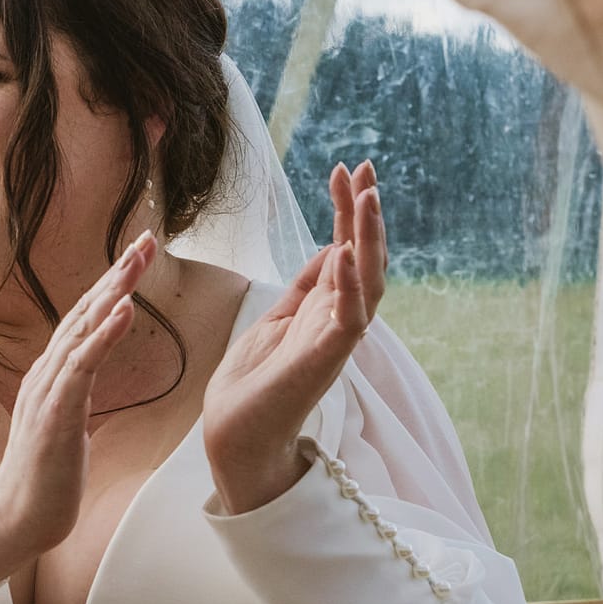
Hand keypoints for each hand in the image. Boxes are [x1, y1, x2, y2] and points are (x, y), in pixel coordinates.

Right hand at [0, 231, 155, 582]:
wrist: (17, 518)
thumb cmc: (45, 479)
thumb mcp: (66, 427)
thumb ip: (74, 396)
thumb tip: (88, 379)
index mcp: (51, 377)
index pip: (85, 322)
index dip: (111, 287)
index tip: (137, 258)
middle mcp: (46, 375)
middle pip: (84, 312)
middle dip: (116, 274)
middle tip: (145, 238)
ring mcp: (48, 391)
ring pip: (83, 330)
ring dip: (112, 292)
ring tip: (137, 260)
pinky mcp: (56, 413)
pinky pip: (82, 366)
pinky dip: (103, 335)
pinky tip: (124, 311)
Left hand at [203, 160, 386, 513]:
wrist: (235, 434)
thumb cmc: (252, 384)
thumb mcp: (275, 319)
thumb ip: (304, 288)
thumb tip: (330, 249)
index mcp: (324, 309)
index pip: (345, 249)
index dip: (347, 211)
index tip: (346, 172)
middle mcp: (337, 320)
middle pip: (365, 257)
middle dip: (365, 213)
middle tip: (367, 168)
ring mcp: (335, 340)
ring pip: (367, 282)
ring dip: (367, 238)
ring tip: (367, 196)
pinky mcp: (324, 360)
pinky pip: (347, 317)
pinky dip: (347, 283)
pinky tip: (343, 250)